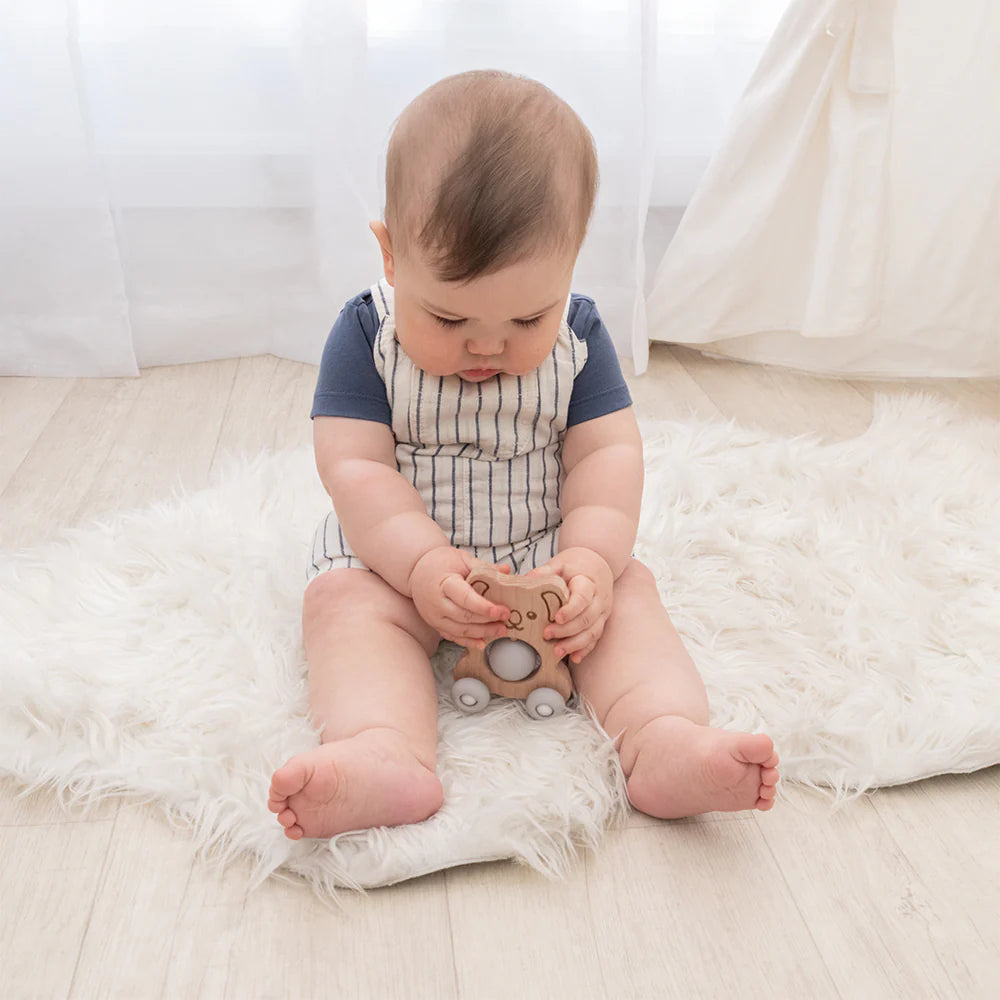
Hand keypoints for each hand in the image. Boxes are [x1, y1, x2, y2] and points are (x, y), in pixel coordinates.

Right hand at [408, 546, 510, 647]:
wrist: (417, 571)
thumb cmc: (441, 562)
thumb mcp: (462, 559)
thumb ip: (484, 567)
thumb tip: (507, 570)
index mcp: (444, 583)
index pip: (465, 598)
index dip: (484, 607)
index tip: (501, 611)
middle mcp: (436, 603)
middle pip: (464, 617)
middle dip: (487, 621)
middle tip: (506, 620)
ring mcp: (434, 616)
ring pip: (459, 630)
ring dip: (482, 633)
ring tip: (500, 630)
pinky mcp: (434, 624)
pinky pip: (452, 637)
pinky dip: (468, 642)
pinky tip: (482, 642)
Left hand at [527, 547, 612, 662]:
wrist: (598, 564)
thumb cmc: (576, 565)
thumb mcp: (560, 563)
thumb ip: (545, 571)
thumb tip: (527, 578)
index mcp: (589, 583)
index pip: (583, 598)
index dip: (571, 610)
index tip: (556, 618)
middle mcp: (599, 600)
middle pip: (587, 619)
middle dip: (567, 631)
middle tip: (546, 635)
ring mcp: (603, 613)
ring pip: (593, 632)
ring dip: (575, 644)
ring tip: (556, 652)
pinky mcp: (601, 621)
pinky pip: (596, 638)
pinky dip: (585, 649)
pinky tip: (574, 658)